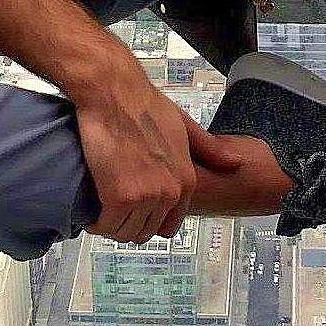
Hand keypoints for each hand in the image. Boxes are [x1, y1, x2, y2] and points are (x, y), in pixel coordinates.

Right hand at [72, 46, 210, 243]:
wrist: (114, 93)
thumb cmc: (143, 104)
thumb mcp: (183, 125)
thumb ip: (208, 148)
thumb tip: (235, 162)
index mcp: (185, 180)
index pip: (169, 225)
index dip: (148, 219)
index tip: (134, 208)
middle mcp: (169, 192)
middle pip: (145, 232)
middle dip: (127, 222)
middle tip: (112, 205)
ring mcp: (146, 196)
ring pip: (124, 232)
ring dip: (109, 223)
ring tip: (100, 204)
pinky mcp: (119, 197)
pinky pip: (104, 225)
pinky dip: (94, 220)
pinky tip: (91, 206)